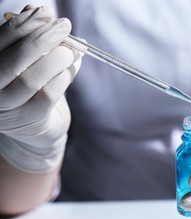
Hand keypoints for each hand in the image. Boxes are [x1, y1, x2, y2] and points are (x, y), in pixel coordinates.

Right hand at [0, 6, 81, 171]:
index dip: (25, 23)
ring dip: (58, 59)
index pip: (0, 39)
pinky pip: (49, 95)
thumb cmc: (30, 86)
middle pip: (16, 59)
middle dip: (44, 38)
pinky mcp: (29, 120)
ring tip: (73, 50)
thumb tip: (36, 9)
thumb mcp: (27, 59)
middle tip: (65, 26)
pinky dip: (64, 77)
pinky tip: (70, 69)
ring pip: (33, 78)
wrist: (36, 125)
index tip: (47, 12)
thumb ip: (29, 37)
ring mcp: (7, 107)